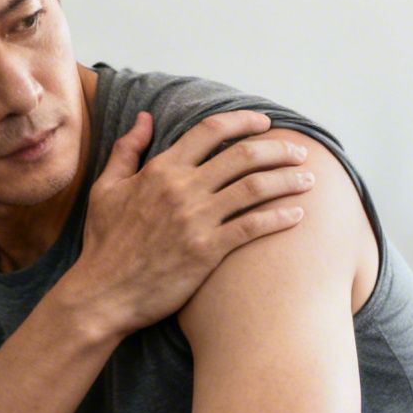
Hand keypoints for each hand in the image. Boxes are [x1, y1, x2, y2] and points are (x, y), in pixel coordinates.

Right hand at [72, 109, 313, 335]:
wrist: (103, 294)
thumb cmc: (104, 244)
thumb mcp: (106, 189)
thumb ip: (127, 150)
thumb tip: (144, 118)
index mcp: (161, 169)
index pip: (211, 130)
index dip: (243, 121)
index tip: (265, 123)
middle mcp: (182, 188)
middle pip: (243, 155)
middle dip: (279, 150)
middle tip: (300, 153)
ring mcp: (196, 219)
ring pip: (255, 187)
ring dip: (288, 180)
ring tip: (308, 180)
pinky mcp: (207, 251)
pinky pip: (253, 226)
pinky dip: (280, 217)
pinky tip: (298, 215)